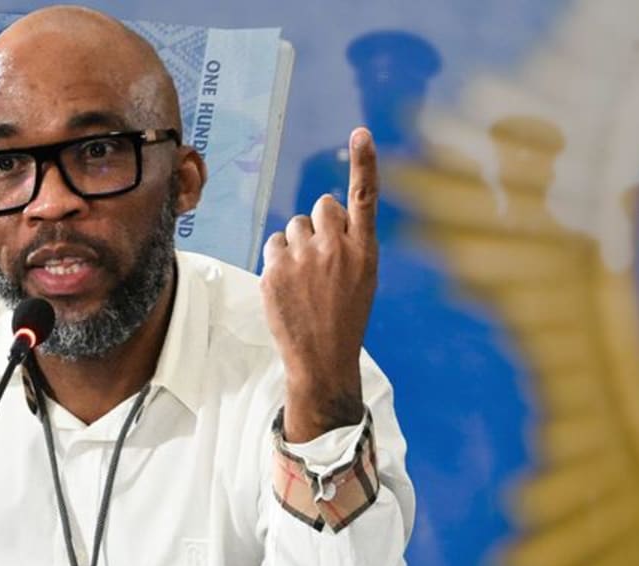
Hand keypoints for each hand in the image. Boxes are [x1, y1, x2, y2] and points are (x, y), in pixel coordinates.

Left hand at [261, 127, 378, 441]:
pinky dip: (278, 260)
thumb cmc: (345, 316)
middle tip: (321, 259)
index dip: (364, 162)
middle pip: (321, 206)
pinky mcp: (275, 271)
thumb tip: (320, 213)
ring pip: (294, 226)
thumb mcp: (362, 278)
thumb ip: (347, 243)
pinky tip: (288, 286)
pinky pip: (273, 245)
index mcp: (364, 250)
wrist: (322, 358)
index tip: (360, 133)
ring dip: (296, 244)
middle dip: (318, 225)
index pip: (364, 197)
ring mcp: (303, 259)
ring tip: (305, 279)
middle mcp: (335, 248)